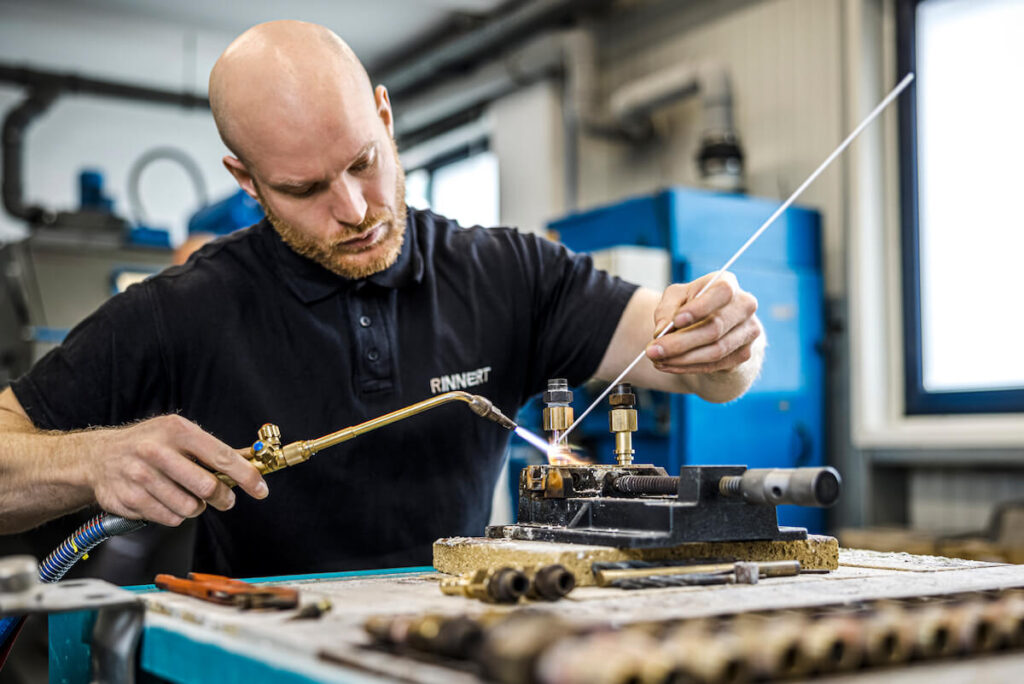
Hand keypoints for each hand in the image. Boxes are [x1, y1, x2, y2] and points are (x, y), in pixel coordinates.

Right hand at [85, 414, 268, 525]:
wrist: (98, 457)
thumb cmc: (148, 444)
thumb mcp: (179, 434)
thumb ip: (213, 450)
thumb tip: (252, 461)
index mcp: (176, 430)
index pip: (221, 457)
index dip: (246, 476)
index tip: (261, 489)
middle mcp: (155, 451)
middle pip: (206, 487)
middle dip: (223, 497)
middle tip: (225, 499)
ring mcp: (139, 476)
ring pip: (189, 507)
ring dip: (197, 507)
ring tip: (188, 496)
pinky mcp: (128, 499)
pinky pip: (169, 518)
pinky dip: (176, 515)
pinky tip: (167, 501)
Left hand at [644, 272, 761, 374]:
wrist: (714, 321)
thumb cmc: (693, 304)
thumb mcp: (676, 297)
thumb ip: (667, 309)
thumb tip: (661, 331)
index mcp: (727, 285)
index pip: (721, 293)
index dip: (699, 308)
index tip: (676, 321)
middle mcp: (744, 307)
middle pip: (715, 328)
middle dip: (679, 343)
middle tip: (652, 351)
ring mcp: (748, 332)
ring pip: (715, 351)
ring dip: (682, 359)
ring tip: (657, 360)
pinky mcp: (744, 354)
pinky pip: (714, 365)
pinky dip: (688, 368)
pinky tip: (669, 366)